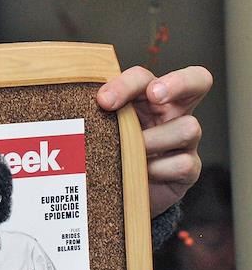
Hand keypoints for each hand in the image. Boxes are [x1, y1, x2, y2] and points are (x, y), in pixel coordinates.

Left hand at [96, 65, 210, 216]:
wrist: (120, 193)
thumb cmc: (111, 152)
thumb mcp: (103, 130)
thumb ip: (96, 116)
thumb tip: (71, 105)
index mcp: (147, 98)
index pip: (148, 76)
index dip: (129, 82)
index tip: (103, 101)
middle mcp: (173, 113)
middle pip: (198, 80)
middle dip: (177, 83)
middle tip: (154, 95)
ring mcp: (185, 140)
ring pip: (188, 128)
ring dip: (153, 139)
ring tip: (130, 152)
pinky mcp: (189, 169)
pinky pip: (182, 164)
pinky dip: (157, 170)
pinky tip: (140, 174)